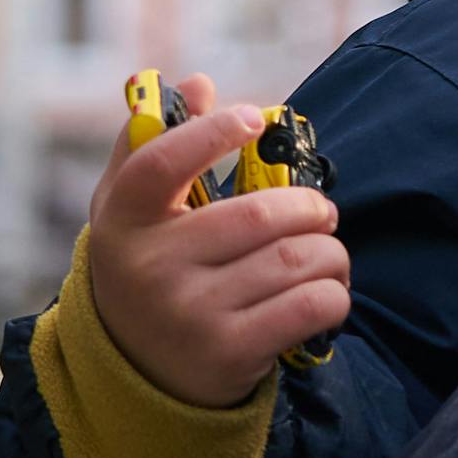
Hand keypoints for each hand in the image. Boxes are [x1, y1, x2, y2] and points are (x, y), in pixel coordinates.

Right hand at [86, 72, 350, 409]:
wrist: (140, 374)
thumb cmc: (148, 270)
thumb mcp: (133, 213)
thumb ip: (155, 143)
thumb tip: (199, 82)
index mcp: (123, 222)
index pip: (161, 163)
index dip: (210, 132)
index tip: (254, 118)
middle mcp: (150, 269)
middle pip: (258, 216)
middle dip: (310, 208)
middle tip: (321, 212)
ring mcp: (189, 314)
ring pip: (295, 260)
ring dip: (331, 252)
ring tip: (328, 253)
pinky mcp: (229, 353)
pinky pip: (310, 306)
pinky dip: (334, 293)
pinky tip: (327, 291)